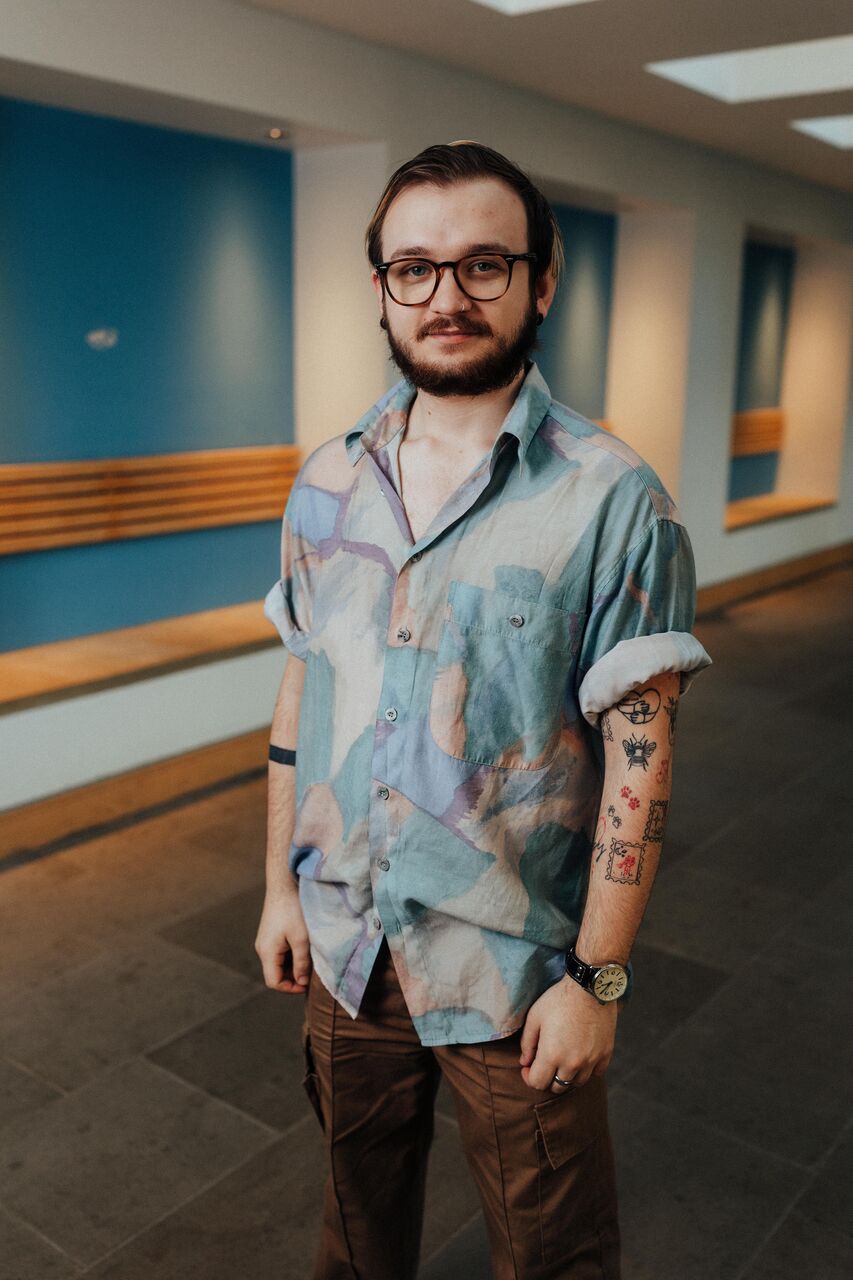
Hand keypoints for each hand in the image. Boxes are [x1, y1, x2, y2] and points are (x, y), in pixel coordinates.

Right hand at [254, 889, 311, 993]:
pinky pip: (279, 952)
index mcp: (267, 952)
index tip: (307, 984)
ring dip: (293, 965)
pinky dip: (290, 955)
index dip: (290, 988)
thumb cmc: (293, 910)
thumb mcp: (301, 939)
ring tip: (309, 959)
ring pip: (278, 963)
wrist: (284, 885)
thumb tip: (302, 982)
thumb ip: (301, 963)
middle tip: (311, 973)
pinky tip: (303, 947)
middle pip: (275, 973)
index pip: (273, 982)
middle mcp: (262, 948)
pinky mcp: (270, 934)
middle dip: (293, 977)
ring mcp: (265, 940)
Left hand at [519, 976, 617, 1091]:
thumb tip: (525, 1062)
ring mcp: (592, 1060)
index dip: (528, 1077)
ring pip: (577, 1083)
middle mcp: (573, 1063)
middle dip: (547, 1078)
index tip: (528, 1066)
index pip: (537, 1083)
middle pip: (557, 1087)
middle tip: (544, 1063)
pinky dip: (588, 1069)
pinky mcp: (606, 1053)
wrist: (589, 987)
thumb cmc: (559, 999)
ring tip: (563, 1060)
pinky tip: (582, 1057)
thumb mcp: (535, 1016)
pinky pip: (596, 1073)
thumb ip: (527, 1043)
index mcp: (552, 1055)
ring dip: (567, 1076)